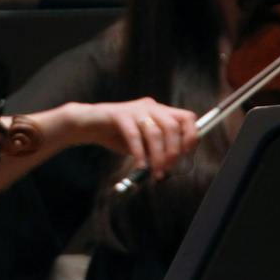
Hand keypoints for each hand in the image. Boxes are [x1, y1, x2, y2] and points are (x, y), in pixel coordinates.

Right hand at [74, 97, 198, 179]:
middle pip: (173, 126)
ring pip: (155, 132)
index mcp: (160, 111)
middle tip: (168, 169)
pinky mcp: (119, 114)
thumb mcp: (144, 143)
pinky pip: (134, 136)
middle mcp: (151, 106)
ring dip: (158, 156)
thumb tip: (173, 166)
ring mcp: (135, 109)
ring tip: (156, 173)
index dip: (191, 137)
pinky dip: (139, 154)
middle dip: (174, 151)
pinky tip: (140, 166)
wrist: (88, 125)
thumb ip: (158, 149)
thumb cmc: (118, 136)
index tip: (187, 156)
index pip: (187, 118)